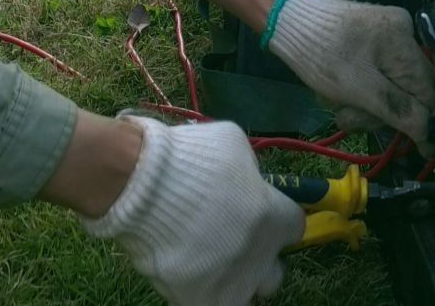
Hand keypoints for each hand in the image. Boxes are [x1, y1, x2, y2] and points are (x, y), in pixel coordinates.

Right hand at [81, 117, 301, 305]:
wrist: (140, 187)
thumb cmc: (191, 159)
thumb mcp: (233, 144)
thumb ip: (249, 170)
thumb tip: (246, 181)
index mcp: (273, 219)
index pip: (294, 227)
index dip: (277, 219)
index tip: (261, 212)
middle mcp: (257, 259)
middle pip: (273, 273)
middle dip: (259, 260)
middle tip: (235, 242)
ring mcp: (227, 286)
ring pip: (242, 297)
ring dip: (231, 281)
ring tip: (208, 261)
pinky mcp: (194, 301)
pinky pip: (205, 302)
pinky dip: (197, 290)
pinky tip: (183, 270)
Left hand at [265, 0, 434, 140]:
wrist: (286, 21)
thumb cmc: (321, 56)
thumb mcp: (359, 89)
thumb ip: (398, 110)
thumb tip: (430, 133)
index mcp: (405, 42)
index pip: (431, 91)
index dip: (429, 123)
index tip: (424, 150)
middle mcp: (404, 34)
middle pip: (411, 89)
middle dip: (382, 112)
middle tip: (351, 117)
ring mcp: (388, 35)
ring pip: (392, 85)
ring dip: (367, 104)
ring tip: (339, 105)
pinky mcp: (372, 39)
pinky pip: (379, 74)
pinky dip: (362, 90)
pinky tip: (339, 93)